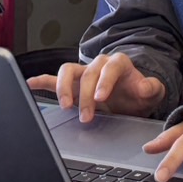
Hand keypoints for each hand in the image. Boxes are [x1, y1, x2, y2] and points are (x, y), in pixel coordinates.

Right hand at [27, 52, 166, 121]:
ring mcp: (83, 73)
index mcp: (119, 64)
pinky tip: (31, 84)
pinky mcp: (72, 84)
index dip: (104, 81)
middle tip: (86, 117)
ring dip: (63, 88)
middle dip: (85, 95)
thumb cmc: (140, 95)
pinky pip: (53, 79)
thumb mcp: (152, 92)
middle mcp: (99, 65)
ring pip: (68, 71)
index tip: (100, 98)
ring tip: (64, 106)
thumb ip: (151, 88)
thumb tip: (144, 86)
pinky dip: (42, 80)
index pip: (110, 67)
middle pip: (87, 73)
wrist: (132, 99)